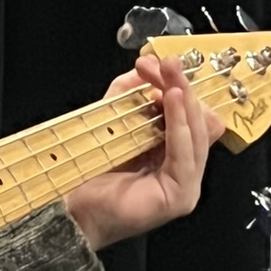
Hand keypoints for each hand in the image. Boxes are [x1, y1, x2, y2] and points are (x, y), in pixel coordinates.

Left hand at [62, 54, 223, 252]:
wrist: (71, 207)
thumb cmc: (90, 171)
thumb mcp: (113, 120)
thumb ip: (128, 94)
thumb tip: (144, 66)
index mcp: (173, 151)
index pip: (190, 113)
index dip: (177, 85)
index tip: (157, 63)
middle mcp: (184, 167)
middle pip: (199, 120)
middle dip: (182, 87)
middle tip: (168, 64)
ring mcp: (186, 184)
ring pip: (198, 134)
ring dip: (184, 101)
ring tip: (171, 79)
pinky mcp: (180, 195)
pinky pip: (186, 155)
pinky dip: (179, 125)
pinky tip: (171, 102)